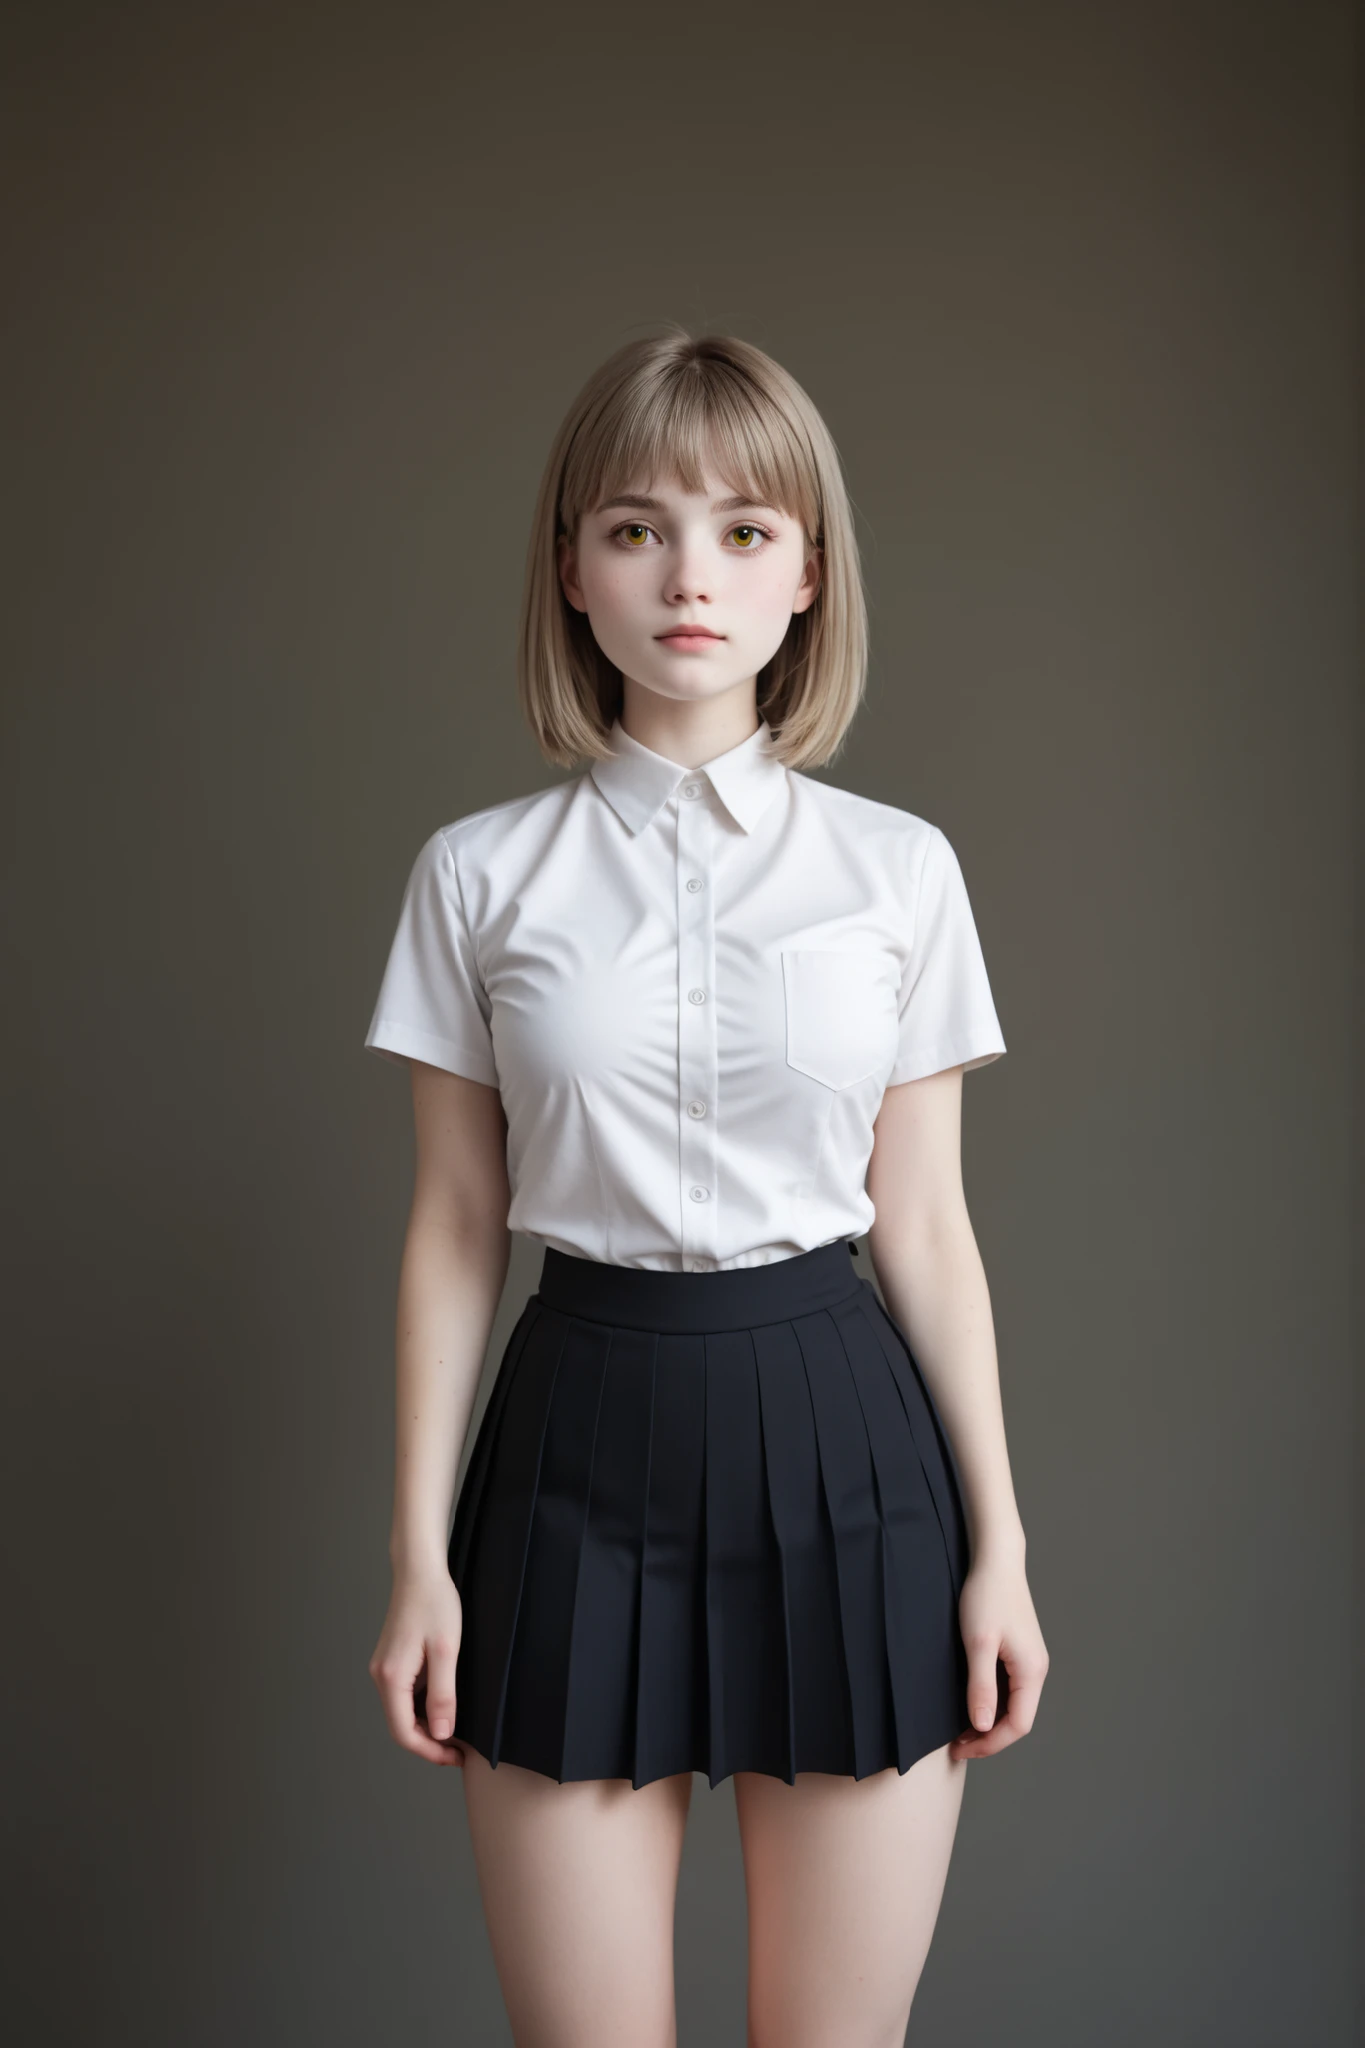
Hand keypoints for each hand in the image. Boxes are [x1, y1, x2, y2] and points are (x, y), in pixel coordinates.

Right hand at [368, 1567, 467, 1766]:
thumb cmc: (435, 1604)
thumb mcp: (447, 1652)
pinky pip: (404, 1695)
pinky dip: (422, 1708)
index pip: (403, 1732)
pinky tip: (443, 1706)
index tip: (456, 1757)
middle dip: (429, 1742)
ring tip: (456, 1730)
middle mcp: (381, 1676)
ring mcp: (384, 1668)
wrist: (420, 1571)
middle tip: (459, 1749)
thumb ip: (443, 1696)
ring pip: (402, 1711)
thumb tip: (441, 1734)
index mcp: (391, 1677)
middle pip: (400, 1725)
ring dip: (425, 1726)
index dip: (429, 1751)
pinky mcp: (392, 1661)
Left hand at [949, 1549, 1048, 1760]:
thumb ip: (981, 1687)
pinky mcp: (1019, 1652)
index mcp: (1032, 1671)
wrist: (996, 1560)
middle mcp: (1036, 1669)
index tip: (961, 1749)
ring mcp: (1029, 1661)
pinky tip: (971, 1703)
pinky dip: (991, 1702)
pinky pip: (1009, 1688)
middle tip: (957, 1745)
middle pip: (1018, 1718)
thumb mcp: (978, 1644)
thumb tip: (983, 1727)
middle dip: (989, 1736)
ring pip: (1013, 1704)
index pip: (1018, 1725)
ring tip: (960, 1730)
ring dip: (989, 1721)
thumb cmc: (986, 1597)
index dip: (990, 1743)